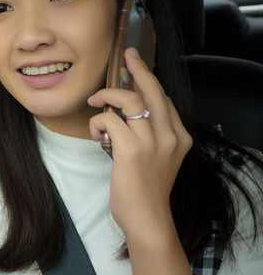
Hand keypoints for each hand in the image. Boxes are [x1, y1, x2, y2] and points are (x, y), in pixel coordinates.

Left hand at [87, 48, 192, 242]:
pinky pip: (108, 120)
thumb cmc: (145, 189)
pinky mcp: (131, 150)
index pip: (164, 98)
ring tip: (95, 103)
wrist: (147, 218)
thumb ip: (150, 134)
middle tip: (126, 56)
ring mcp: (152, 142)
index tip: (135, 67)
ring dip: (106, 97)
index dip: (147, 80)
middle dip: (138, 69)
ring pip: (127, 100)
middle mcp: (169, 136)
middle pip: (153, 90)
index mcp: (179, 137)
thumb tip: (128, 109)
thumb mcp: (157, 158)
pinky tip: (96, 134)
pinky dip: (97, 122)